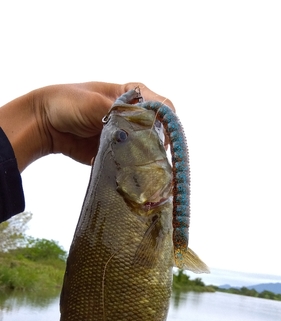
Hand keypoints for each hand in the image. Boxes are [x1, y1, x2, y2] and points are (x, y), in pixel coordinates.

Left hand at [40, 82, 174, 164]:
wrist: (46, 124)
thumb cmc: (69, 103)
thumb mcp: (96, 104)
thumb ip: (122, 115)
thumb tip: (144, 130)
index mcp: (133, 95)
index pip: (163, 107)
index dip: (166, 122)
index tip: (161, 138)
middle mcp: (134, 115)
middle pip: (158, 131)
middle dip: (156, 144)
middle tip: (150, 156)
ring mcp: (127, 135)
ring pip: (146, 149)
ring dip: (143, 158)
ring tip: (137, 165)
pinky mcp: (118, 152)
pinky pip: (130, 162)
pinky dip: (129, 168)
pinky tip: (124, 171)